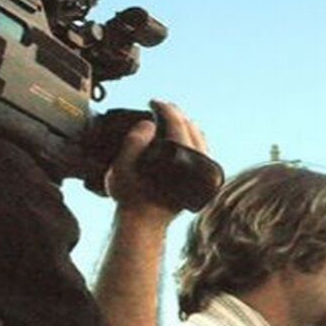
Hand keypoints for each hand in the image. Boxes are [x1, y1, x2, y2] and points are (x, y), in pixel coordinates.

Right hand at [105, 99, 207, 213]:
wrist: (145, 223)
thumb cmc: (131, 196)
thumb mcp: (123, 167)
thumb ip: (134, 142)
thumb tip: (149, 124)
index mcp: (179, 159)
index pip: (177, 123)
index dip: (164, 108)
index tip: (153, 101)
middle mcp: (196, 165)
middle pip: (192, 128)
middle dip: (176, 114)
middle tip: (162, 106)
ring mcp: (202, 174)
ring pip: (200, 140)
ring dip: (186, 126)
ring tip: (172, 118)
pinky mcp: (202, 181)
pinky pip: (202, 153)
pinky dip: (193, 140)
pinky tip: (182, 137)